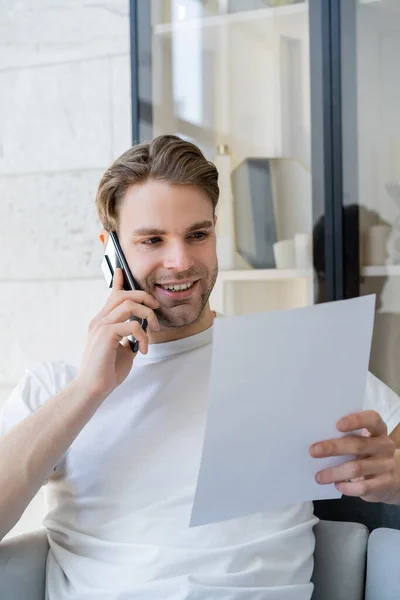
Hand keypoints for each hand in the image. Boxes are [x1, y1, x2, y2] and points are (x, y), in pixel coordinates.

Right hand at [76, 268, 159, 398]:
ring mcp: (101, 326)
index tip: (121, 270)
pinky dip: (144, 335)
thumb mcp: (123, 351)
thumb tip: (142, 332)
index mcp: (102, 322)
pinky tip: (144, 348)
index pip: (111, 296)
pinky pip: (132, 325)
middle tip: (156, 309)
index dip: (118, 282)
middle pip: (123, 295)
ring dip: (147, 314)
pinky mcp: (106, 334)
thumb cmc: (106, 372)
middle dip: (144, 297)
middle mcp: (99, 320)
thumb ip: (130, 338)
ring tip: (154, 329)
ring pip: (129, 305)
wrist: (93, 388)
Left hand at [310, 410, 397, 502]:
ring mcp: (387, 465)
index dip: (356, 420)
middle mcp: (385, 445)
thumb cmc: (368, 452)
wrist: (393, 475)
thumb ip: (347, 438)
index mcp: (378, 429)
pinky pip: (364, 487)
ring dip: (334, 472)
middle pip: (358, 445)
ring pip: (357, 468)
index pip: (372, 419)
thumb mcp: (363, 441)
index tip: (337, 425)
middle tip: (313, 451)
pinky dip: (347, 487)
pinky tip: (337, 485)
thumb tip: (318, 443)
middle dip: (333, 448)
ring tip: (319, 477)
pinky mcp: (386, 483)